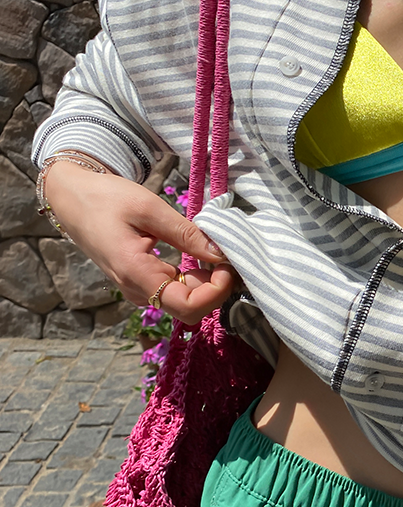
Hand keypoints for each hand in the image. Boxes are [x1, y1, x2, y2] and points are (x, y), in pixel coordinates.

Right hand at [44, 159, 235, 325]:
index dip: (216, 292)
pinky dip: (192, 277)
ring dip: (205, 282)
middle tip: (226, 257)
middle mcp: (137, 290)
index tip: (226, 265)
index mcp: (136, 275)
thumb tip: (221, 253)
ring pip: (183, 300)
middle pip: (189, 308)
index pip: (188, 307)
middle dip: (215, 289)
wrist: (72, 198)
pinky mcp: (140, 281)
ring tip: (214, 251)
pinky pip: (173, 289)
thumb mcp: (149, 208)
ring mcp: (138, 288)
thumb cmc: (105, 199)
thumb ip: (186, 234)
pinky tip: (199, 255)